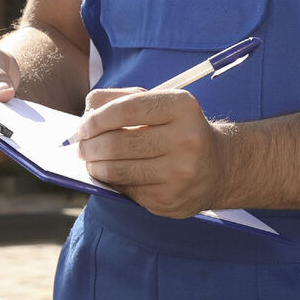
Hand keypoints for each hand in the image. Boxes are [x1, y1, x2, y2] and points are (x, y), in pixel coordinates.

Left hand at [73, 87, 235, 217]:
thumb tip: (87, 110)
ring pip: (118, 170)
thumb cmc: (178, 129)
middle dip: (90, 145)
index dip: (98, 118)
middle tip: (81, 146)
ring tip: (90, 160)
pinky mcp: (170, 200)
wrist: (218, 167)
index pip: (128, 109)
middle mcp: (185, 140)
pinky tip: (112, 175)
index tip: (83, 125)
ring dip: (95, 166)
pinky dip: (112, 182)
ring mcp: (179, 173)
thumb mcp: (158, 104)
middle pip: (119, 143)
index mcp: (181, 107)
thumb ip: (120, 98)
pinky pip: (127, 190)